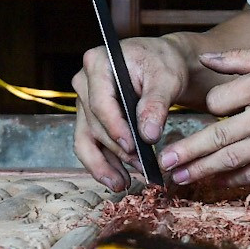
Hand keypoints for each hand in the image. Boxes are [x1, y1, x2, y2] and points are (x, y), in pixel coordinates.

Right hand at [72, 35, 188, 189]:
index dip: (115, 128)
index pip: (100, 102)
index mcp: (98, 64)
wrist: (161, 64)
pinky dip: (103, 163)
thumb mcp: (165, 79)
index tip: (132, 146)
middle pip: (95, 124)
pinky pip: (90, 144)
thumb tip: (148, 135)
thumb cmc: (162, 63)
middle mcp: (84, 82)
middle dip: (117, 150)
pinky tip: (117, 179)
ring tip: (122, 184)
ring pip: (86, 139)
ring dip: (104, 165)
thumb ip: (156, 105)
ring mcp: (84, 102)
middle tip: (140, 167)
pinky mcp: (89, 118)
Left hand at [160, 51, 249, 185]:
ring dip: (203, 171)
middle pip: (218, 137)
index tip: (204, 112)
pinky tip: (216, 182)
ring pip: (233, 160)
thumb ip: (238, 60)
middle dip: (187, 152)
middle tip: (164, 163)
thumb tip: (203, 59)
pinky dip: (234, 180)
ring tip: (180, 178)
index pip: (218, 101)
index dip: (208, 107)